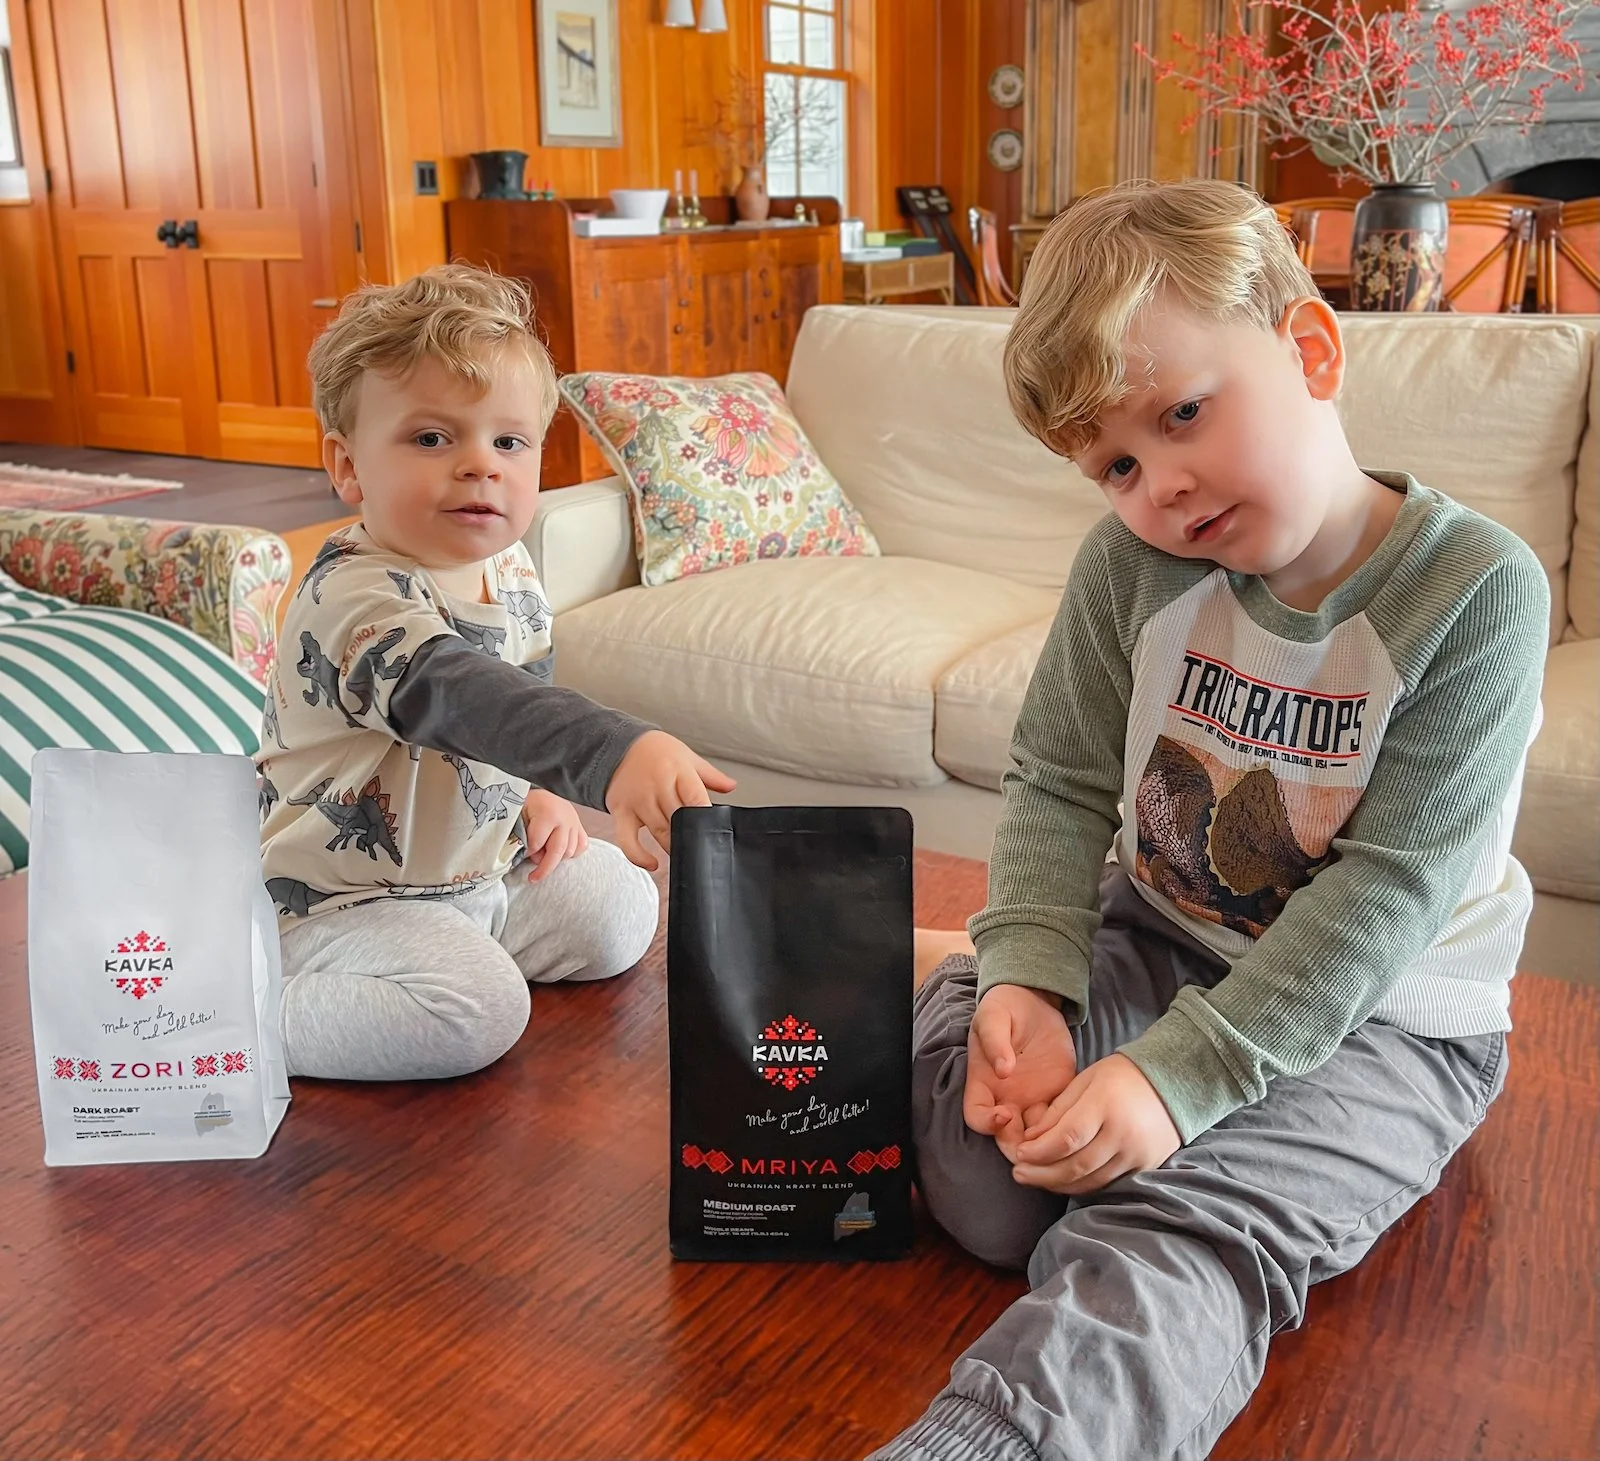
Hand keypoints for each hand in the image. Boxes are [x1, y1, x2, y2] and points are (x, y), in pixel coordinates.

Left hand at [522, 789, 588, 880]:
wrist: (544, 784)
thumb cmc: (529, 801)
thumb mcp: (519, 812)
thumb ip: (519, 833)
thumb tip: (522, 854)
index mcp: (548, 814)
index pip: (537, 844)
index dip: (527, 852)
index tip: (519, 853)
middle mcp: (565, 819)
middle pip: (557, 851)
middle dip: (544, 869)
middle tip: (533, 878)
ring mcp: (574, 823)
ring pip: (569, 852)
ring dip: (556, 859)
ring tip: (543, 857)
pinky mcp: (580, 826)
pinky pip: (581, 846)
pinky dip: (572, 853)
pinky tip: (560, 853)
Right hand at [604, 730, 735, 871]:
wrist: (618, 744)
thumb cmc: (655, 752)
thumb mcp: (687, 757)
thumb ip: (711, 776)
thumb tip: (732, 787)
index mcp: (677, 772)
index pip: (695, 798)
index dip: (705, 818)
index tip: (714, 833)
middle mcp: (657, 787)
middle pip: (679, 821)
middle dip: (691, 838)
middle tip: (701, 849)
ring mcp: (638, 801)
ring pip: (660, 832)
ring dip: (673, 847)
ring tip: (684, 854)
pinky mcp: (620, 812)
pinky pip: (627, 839)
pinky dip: (639, 855)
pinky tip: (652, 863)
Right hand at [963, 983, 1078, 1163]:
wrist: (1034, 1000)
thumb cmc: (1005, 1008)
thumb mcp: (994, 1016)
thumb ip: (995, 1040)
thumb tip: (1002, 1068)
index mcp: (983, 1084)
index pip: (976, 1117)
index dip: (987, 1123)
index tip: (1004, 1114)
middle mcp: (1004, 1098)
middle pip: (1006, 1138)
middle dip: (1020, 1148)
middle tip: (1039, 1143)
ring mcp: (1031, 1100)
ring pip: (1035, 1138)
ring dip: (1046, 1144)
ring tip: (1060, 1135)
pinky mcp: (1056, 1095)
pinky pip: (1061, 1121)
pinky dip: (1067, 1127)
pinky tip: (1076, 1121)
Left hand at [1011, 1052, 1180, 1194]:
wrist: (1173, 1082)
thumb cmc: (1122, 1076)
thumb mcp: (1085, 1081)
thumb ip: (1057, 1111)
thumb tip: (1031, 1140)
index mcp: (1105, 1104)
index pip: (1066, 1138)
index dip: (1038, 1151)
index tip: (1018, 1153)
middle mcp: (1123, 1133)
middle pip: (1076, 1165)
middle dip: (1042, 1174)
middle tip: (1019, 1174)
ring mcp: (1137, 1154)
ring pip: (1090, 1180)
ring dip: (1059, 1184)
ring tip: (1036, 1179)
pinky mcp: (1146, 1167)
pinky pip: (1108, 1184)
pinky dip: (1083, 1185)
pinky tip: (1064, 1181)